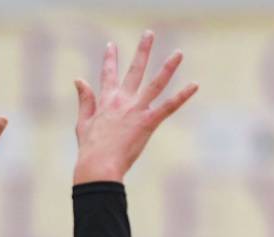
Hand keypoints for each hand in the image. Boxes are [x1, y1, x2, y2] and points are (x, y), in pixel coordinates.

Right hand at [73, 31, 197, 184]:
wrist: (99, 166)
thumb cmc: (90, 150)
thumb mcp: (83, 123)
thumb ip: (85, 100)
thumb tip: (79, 80)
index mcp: (106, 101)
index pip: (108, 74)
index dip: (110, 59)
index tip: (112, 45)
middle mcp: (122, 100)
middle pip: (135, 70)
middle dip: (142, 51)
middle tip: (149, 34)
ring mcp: (136, 110)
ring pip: (155, 83)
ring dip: (168, 67)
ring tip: (179, 53)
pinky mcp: (147, 123)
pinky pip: (168, 106)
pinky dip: (182, 96)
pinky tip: (194, 85)